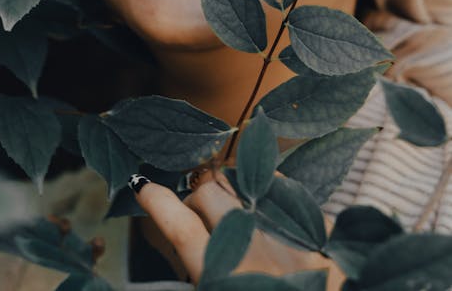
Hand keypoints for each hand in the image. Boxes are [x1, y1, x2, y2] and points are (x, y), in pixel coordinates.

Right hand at [129, 170, 343, 288]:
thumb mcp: (228, 288)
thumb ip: (211, 269)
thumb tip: (195, 239)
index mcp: (224, 276)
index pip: (180, 228)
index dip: (158, 203)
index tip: (143, 187)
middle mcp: (253, 248)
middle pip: (207, 195)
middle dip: (197, 196)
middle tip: (199, 211)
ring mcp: (288, 232)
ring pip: (244, 183)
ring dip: (230, 187)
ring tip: (233, 200)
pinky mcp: (319, 228)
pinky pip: (284, 188)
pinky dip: (269, 188)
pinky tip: (270, 199)